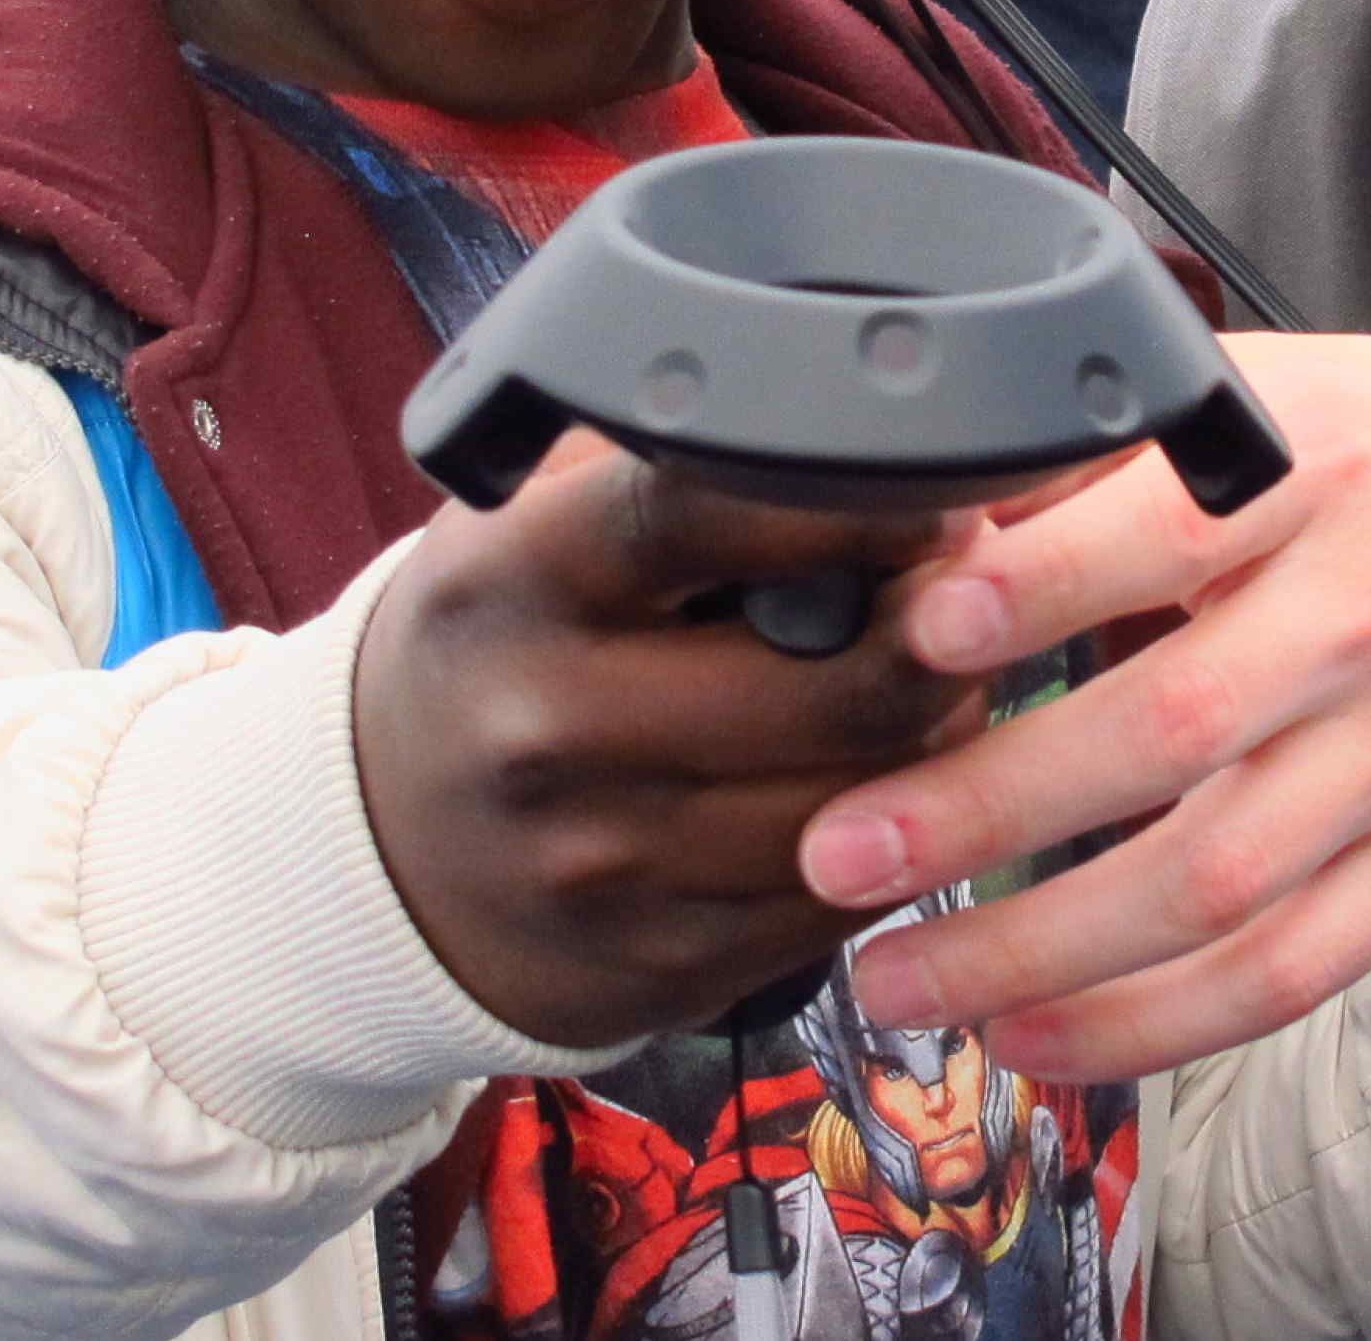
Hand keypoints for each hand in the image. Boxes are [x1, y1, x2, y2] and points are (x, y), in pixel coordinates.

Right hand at [355, 434, 994, 1049]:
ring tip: (950, 678)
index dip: (857, 506)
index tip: (942, 499)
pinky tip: (899, 782)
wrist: (385, 852)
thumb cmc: (499, 645)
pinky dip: (899, 835)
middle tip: (986, 595)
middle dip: (947, 635)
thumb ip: (666, 462)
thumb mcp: (527, 524)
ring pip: (863, 801)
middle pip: (836, 683)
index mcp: (512, 583)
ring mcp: (603, 862)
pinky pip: (843, 897)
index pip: (707, 518)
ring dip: (943, 738)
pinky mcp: (661, 960)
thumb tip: (865, 410)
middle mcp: (545, 726)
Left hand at [791, 334, 1370, 1079]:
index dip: (1036, 590)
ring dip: (1040, 955)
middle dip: (985, 811)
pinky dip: (1151, 1027)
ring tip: (902, 985)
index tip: (917, 632)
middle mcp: (1367, 621)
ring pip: (1215, 889)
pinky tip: (1037, 1039)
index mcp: (1314, 479)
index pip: (1162, 538)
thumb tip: (926, 525)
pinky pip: (1286, 976)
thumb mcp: (1268, 402)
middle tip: (839, 854)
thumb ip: (1108, 463)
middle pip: (1167, 736)